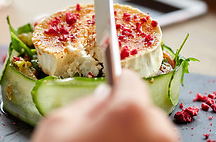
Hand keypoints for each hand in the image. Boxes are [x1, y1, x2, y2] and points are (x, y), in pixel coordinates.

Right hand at [31, 69, 178, 141]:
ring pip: (150, 131)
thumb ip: (85, 103)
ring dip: (132, 135)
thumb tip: (104, 97)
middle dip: (123, 113)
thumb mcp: (58, 124)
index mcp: (129, 111)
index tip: (112, 89)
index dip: (117, 84)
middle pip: (142, 108)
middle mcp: (157, 132)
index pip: (131, 81)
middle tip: (101, 131)